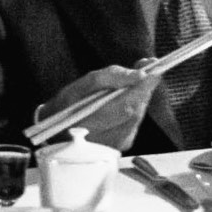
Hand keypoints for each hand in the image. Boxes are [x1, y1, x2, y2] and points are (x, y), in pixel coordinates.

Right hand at [37, 63, 158, 150]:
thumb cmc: (66, 107)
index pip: (128, 105)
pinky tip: (126, 97)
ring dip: (139, 95)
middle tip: (147, 67)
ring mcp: (118, 144)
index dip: (144, 86)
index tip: (154, 68)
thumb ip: (110, 77)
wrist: (57, 133)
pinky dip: (134, 105)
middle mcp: (107, 139)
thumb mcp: (80, 86)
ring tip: (133, 80)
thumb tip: (139, 74)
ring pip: (138, 114)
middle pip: (136, 109)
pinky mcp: (124, 144)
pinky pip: (135, 121)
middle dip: (143, 87)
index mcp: (91, 124)